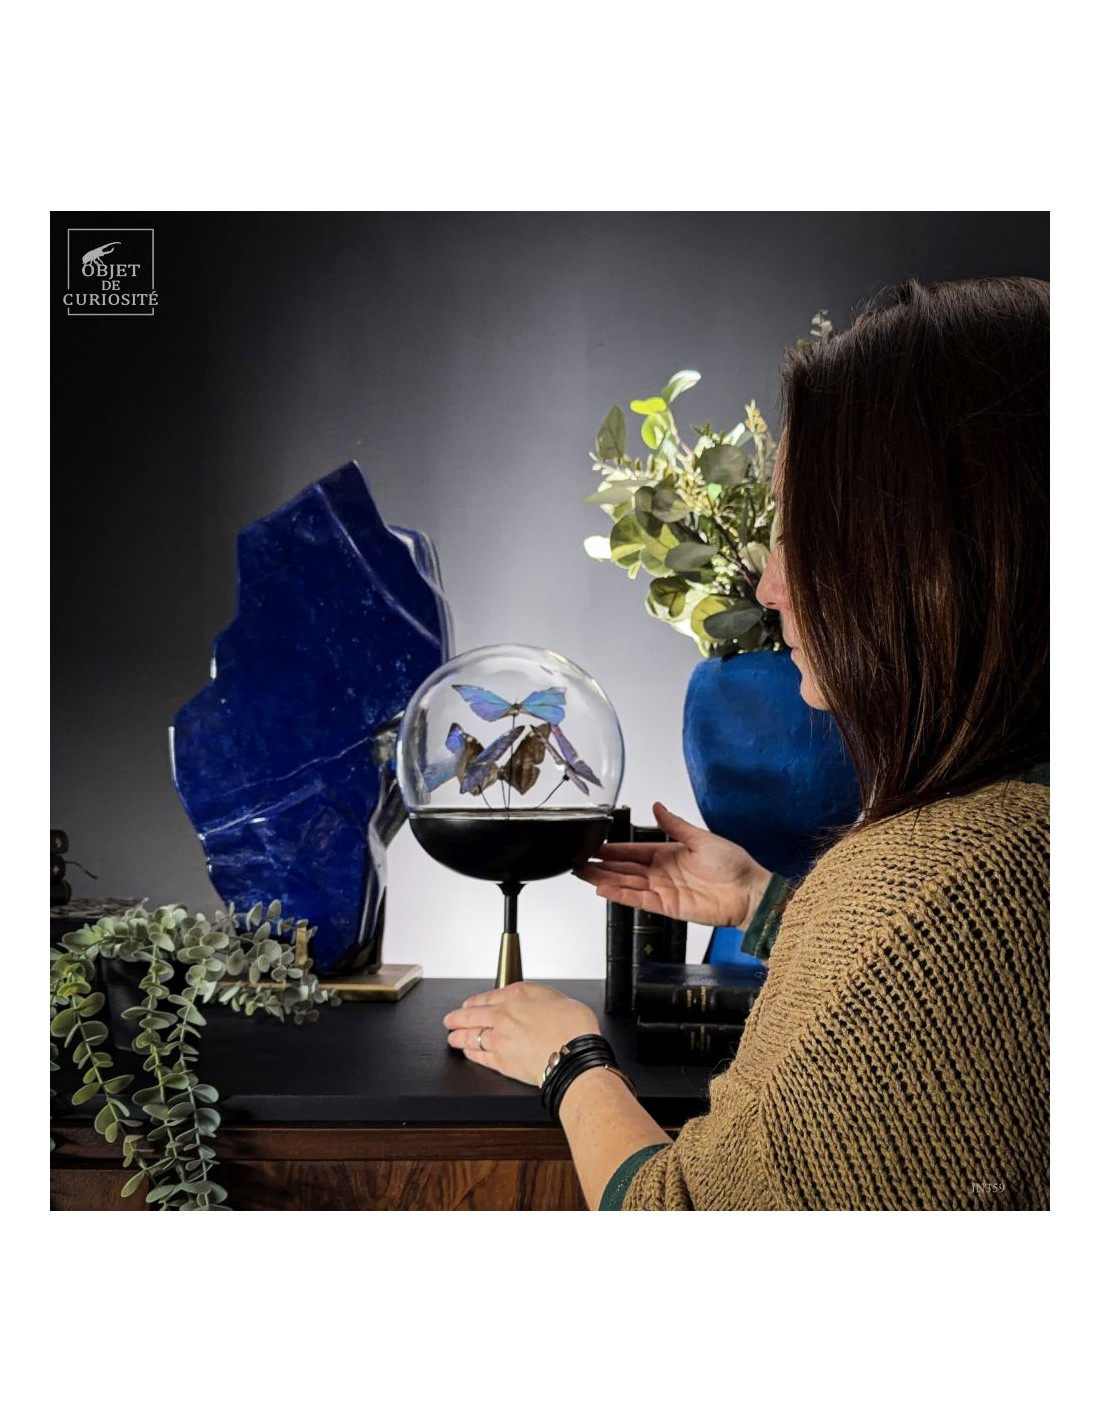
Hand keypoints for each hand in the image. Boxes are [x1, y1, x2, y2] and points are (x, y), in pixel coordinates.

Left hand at [443, 982, 599, 1086]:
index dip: (474, 1001)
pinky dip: (471, 1053)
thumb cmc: (572, 1026)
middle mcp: (503, 1016)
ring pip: (471, 1036)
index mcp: (516, 997)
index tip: (469, 1004)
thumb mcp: (554, 996)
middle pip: (471, 1016)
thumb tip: (528, 998)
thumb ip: (535, 995)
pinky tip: (468, 1052)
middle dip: (457, 1018)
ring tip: (452, 1037)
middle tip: (449, 1020)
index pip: (486, 997)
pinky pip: (479, 1056)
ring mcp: (499, 1040)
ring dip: (458, 1036)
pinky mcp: (501, 1062)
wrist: (572, 1055)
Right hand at [573, 801, 771, 929]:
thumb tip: (657, 805)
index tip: (594, 846)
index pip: (634, 851)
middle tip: (578, 862)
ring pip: (627, 884)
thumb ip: (675, 825)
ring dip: (605, 880)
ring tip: (583, 875)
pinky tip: (605, 890)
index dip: (614, 849)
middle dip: (601, 865)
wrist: (750, 891)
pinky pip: (640, 900)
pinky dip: (622, 895)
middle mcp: (663, 872)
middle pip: (625, 869)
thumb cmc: (734, 865)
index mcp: (669, 853)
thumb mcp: (701, 838)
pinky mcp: (668, 907)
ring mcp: (664, 890)